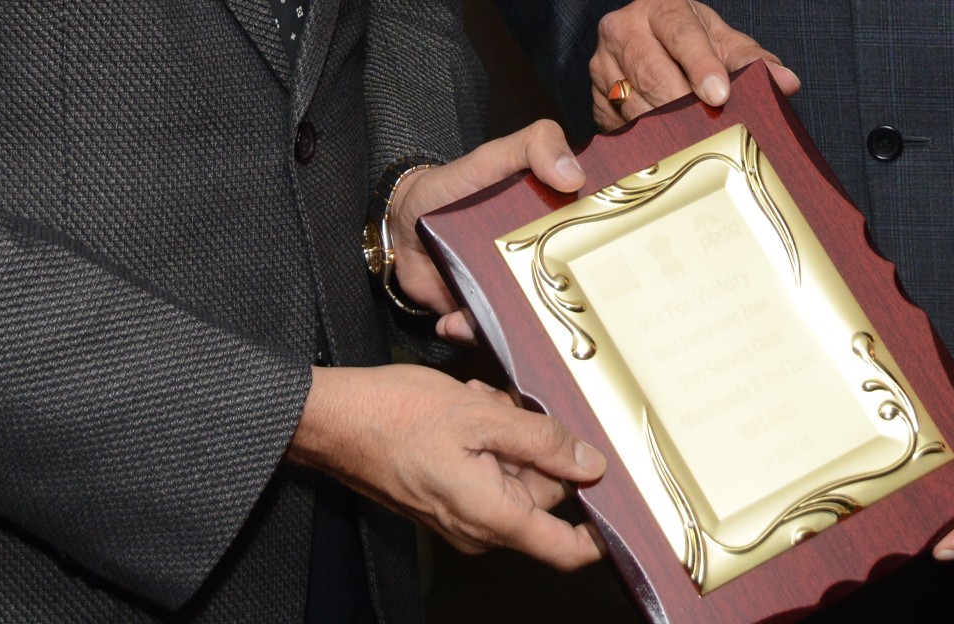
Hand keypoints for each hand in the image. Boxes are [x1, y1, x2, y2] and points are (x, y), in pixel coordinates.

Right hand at [292, 364, 605, 569]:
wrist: (334, 421)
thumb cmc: (394, 417)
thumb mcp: (481, 415)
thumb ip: (542, 441)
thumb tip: (589, 463)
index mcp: (494, 516)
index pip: (566, 550)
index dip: (600, 531)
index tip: (619, 500)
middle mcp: (479, 527)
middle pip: (542, 495)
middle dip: (538, 446)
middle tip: (514, 406)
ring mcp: (460, 514)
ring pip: (514, 474)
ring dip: (508, 434)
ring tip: (479, 403)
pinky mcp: (445, 498)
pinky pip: (487, 470)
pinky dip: (485, 438)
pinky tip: (466, 410)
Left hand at [387, 121, 588, 344]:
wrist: (401, 222)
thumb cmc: (453, 185)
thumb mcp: (494, 157)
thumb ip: (535, 145)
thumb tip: (575, 176)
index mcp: (551, 222)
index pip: (592, 240)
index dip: (607, 252)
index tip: (616, 265)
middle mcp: (537, 261)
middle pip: (567, 291)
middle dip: (569, 308)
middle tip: (561, 314)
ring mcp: (507, 290)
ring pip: (527, 322)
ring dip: (516, 330)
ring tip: (497, 321)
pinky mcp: (479, 312)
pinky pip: (484, 333)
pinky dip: (470, 332)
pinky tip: (455, 320)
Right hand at [587, 0, 800, 131]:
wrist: (651, 45)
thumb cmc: (695, 43)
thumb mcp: (725, 43)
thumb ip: (754, 61)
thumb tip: (785, 82)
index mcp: (659, 6)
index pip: (679, 31)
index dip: (700, 63)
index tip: (719, 93)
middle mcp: (622, 28)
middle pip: (651, 70)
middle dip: (683, 103)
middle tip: (709, 129)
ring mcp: (602, 64)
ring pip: (633, 102)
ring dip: (665, 127)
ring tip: (695, 143)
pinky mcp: (593, 99)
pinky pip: (619, 127)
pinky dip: (645, 141)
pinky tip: (667, 150)